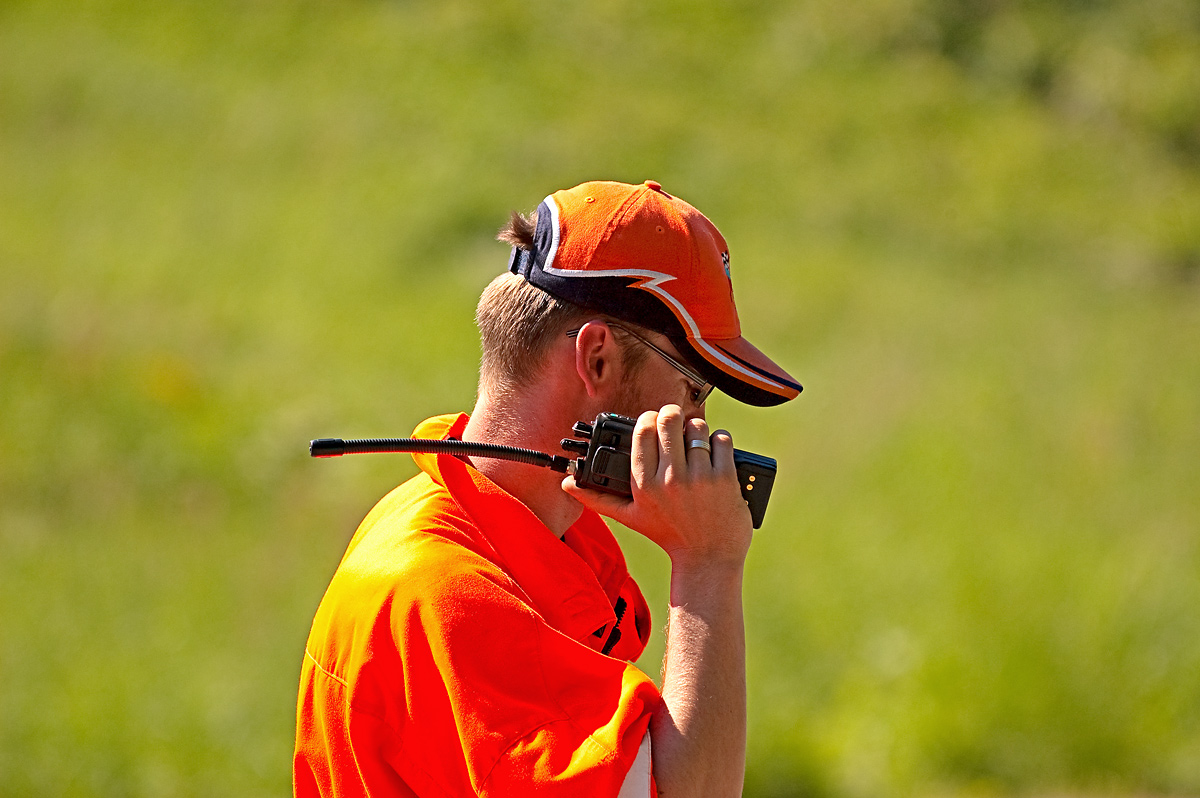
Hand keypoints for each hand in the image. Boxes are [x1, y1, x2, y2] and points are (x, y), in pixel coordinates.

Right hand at [562, 405, 752, 567]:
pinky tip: (714, 450)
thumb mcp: (630, 517)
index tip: (653, 422)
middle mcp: (670, 479)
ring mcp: (699, 478)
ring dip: (696, 428)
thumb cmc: (669, 536)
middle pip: (669, 420)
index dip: (648, 419)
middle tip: (675, 422)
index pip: (643, 430)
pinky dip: (719, 439)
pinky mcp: (725, 479)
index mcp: (644, 485)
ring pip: (697, 427)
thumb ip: (597, 498)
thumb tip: (568, 485)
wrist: (708, 558)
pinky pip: (721, 440)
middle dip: (672, 415)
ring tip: (694, 440)